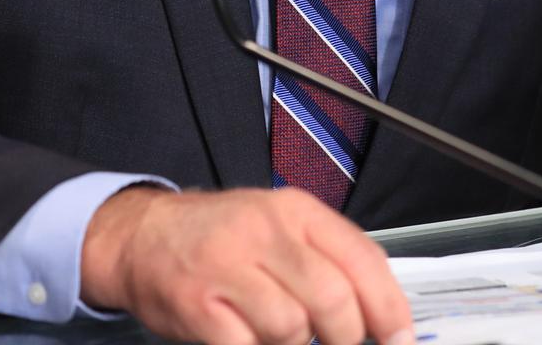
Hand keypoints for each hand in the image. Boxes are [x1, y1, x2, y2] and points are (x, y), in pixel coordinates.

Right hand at [81, 185, 414, 344]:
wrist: (141, 237)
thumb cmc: (220, 239)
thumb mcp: (279, 228)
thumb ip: (327, 262)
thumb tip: (381, 317)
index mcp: (295, 210)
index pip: (363, 259)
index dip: (390, 309)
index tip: (400, 340)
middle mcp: (264, 230)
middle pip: (333, 300)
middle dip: (344, 339)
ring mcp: (227, 265)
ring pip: (292, 330)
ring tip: (277, 337)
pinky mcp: (196, 303)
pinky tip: (250, 342)